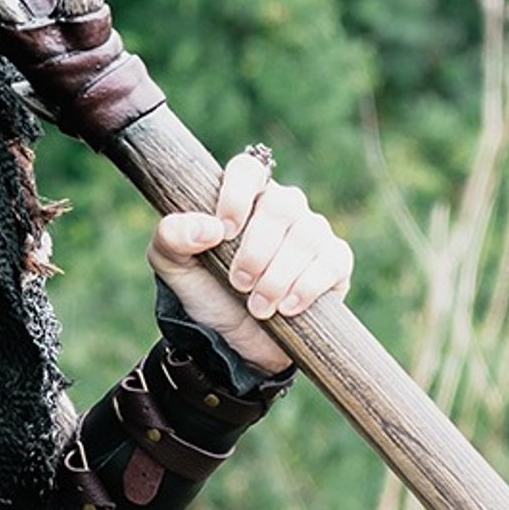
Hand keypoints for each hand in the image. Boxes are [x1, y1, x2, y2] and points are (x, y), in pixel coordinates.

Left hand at [147, 148, 353, 373]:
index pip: (247, 169)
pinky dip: (307, 286)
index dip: (236, 195)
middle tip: (238, 283)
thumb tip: (208, 228)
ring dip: (278, 275)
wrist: (235, 340)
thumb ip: (172, 237)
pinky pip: (332, 261)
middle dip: (256, 250)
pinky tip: (287, 307)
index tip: (224, 232)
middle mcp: (281, 207)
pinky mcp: (335, 261)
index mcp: (241, 197)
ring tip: (258, 306)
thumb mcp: (173, 265)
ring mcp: (312, 231)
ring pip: (307, 235)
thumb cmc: (205, 291)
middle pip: (281, 205)